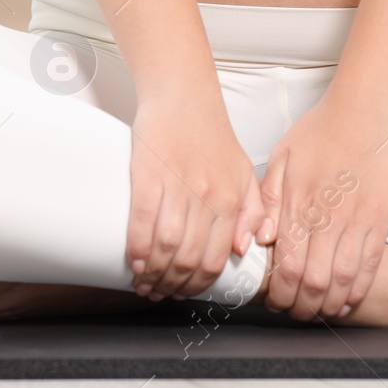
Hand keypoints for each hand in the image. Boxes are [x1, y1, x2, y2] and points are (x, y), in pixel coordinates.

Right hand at [127, 98, 265, 300]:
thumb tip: (245, 250)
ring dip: (153, 273)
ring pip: (167, 247)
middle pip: (189, 259)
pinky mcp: (150, 174)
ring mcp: (179, 185)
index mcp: (231, 198)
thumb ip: (253, 211)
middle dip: (172, 285)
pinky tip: (135, 260)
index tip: (184, 292)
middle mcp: (208, 195)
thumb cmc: (210, 134)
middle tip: (160, 292)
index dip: (197, 285)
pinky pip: (143, 223)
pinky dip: (138, 249)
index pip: (217, 259)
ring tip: (144, 281)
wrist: (184, 95)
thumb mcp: (243, 172)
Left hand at [258, 98, 387, 320]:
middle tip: (293, 311)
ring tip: (317, 310)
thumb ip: (267, 200)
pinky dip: (357, 291)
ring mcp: (355, 222)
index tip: (274, 300)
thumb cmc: (323, 129)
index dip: (278, 293)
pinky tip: (347, 301)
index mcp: (297, 205)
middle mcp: (325, 219)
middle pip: (311, 282)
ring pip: (340, 281)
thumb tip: (258, 239)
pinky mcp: (380, 220)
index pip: (284, 267)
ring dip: (326, 304)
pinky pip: (369, 266)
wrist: (368, 111)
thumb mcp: (282, 157)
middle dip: (299, 306)